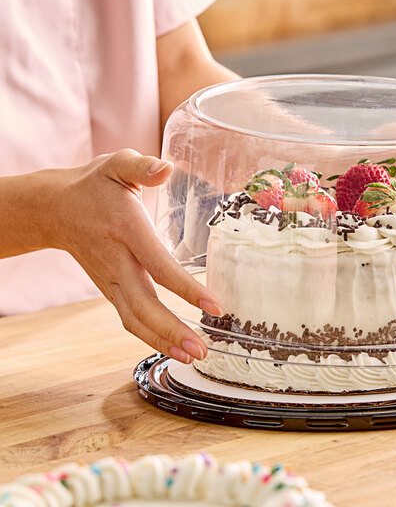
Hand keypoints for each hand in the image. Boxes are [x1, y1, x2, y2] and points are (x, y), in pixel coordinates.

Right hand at [50, 149, 222, 362]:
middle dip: (173, 330)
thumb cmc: (94, 186)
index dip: (186, 288)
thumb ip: (141, 165)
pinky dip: (150, 336)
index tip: (214, 306)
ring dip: (164, 340)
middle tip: (203, 349)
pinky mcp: (109, 289)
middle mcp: (117, 262)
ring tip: (194, 356)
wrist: (56, 209)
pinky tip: (173, 346)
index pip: (159, 265)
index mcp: (126, 231)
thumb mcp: (117, 165)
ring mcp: (110, 280)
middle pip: (144, 305)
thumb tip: (166, 168)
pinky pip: (129, 318)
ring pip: (135, 319)